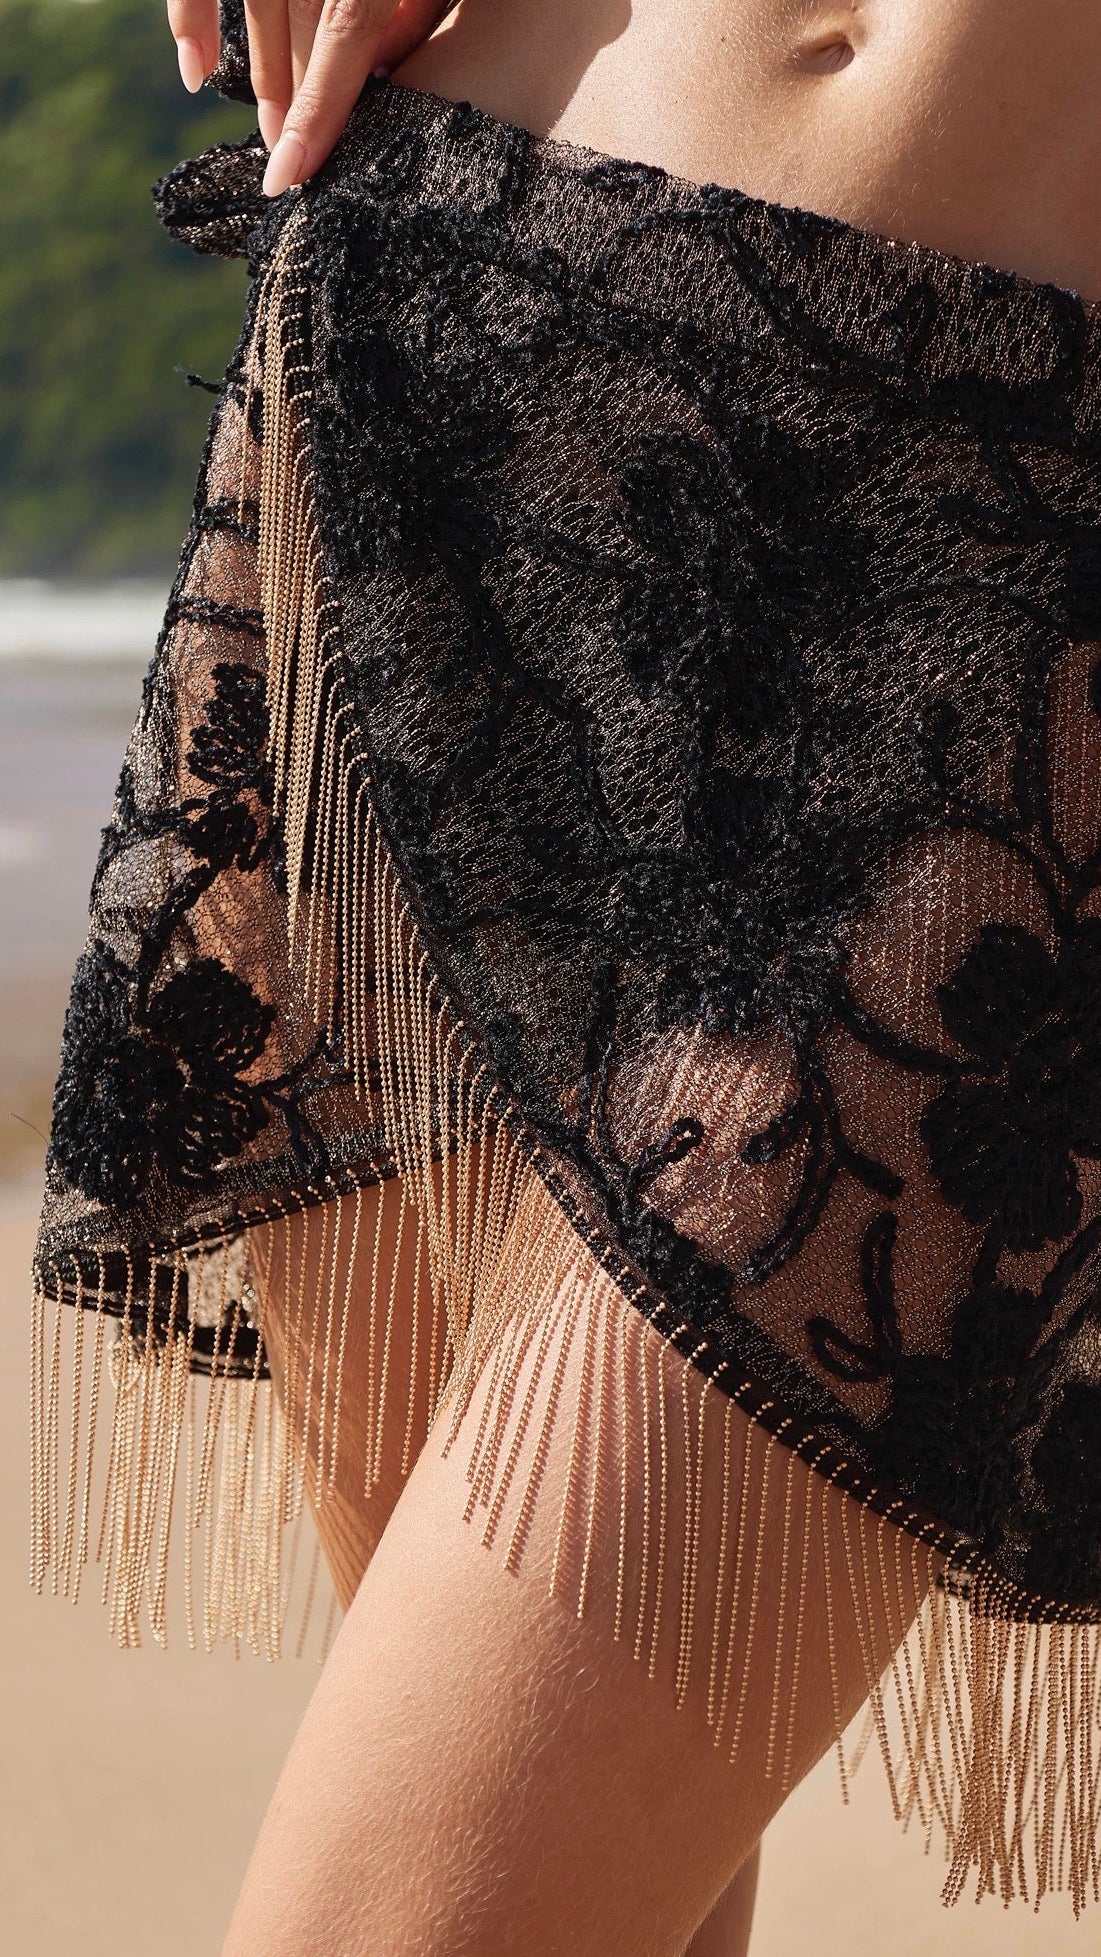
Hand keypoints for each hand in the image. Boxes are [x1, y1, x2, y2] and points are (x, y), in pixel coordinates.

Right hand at [167, 1, 456, 195]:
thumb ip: (415, 5)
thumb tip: (390, 72)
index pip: (342, 36)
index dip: (318, 113)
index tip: (290, 180)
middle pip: (299, 39)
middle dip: (299, 110)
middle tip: (300, 168)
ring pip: (259, 18)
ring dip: (266, 83)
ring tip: (275, 137)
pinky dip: (189, 21)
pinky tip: (197, 75)